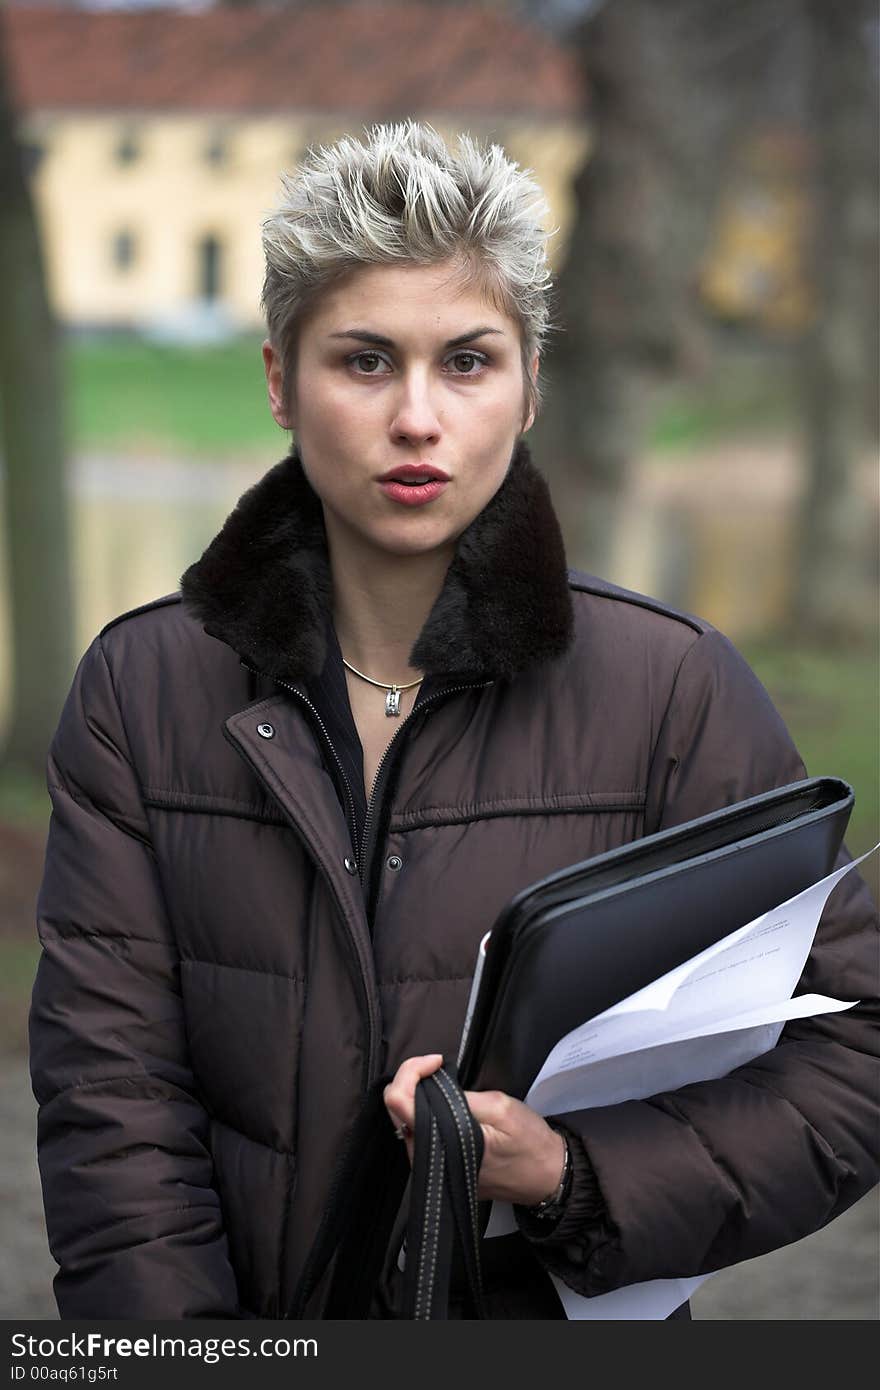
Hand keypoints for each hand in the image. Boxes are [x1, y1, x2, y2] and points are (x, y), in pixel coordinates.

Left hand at [383, 1054, 566, 1205]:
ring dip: (421, 1098)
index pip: (398, 1102)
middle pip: (397, 1111)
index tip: (434, 1062)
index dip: (411, 1071)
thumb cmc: (529, 1144)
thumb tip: (432, 1085)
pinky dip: (428, 1114)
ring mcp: (432, 1167)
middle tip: (438, 1067)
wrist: (546, 1176)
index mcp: (441, 1143)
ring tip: (446, 1086)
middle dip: (413, 1081)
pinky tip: (447, 1107)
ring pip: (407, 1122)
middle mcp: (429, 1160)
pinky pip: (422, 1134)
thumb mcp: (500, 1108)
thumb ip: (460, 1098)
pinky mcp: (439, 1168)